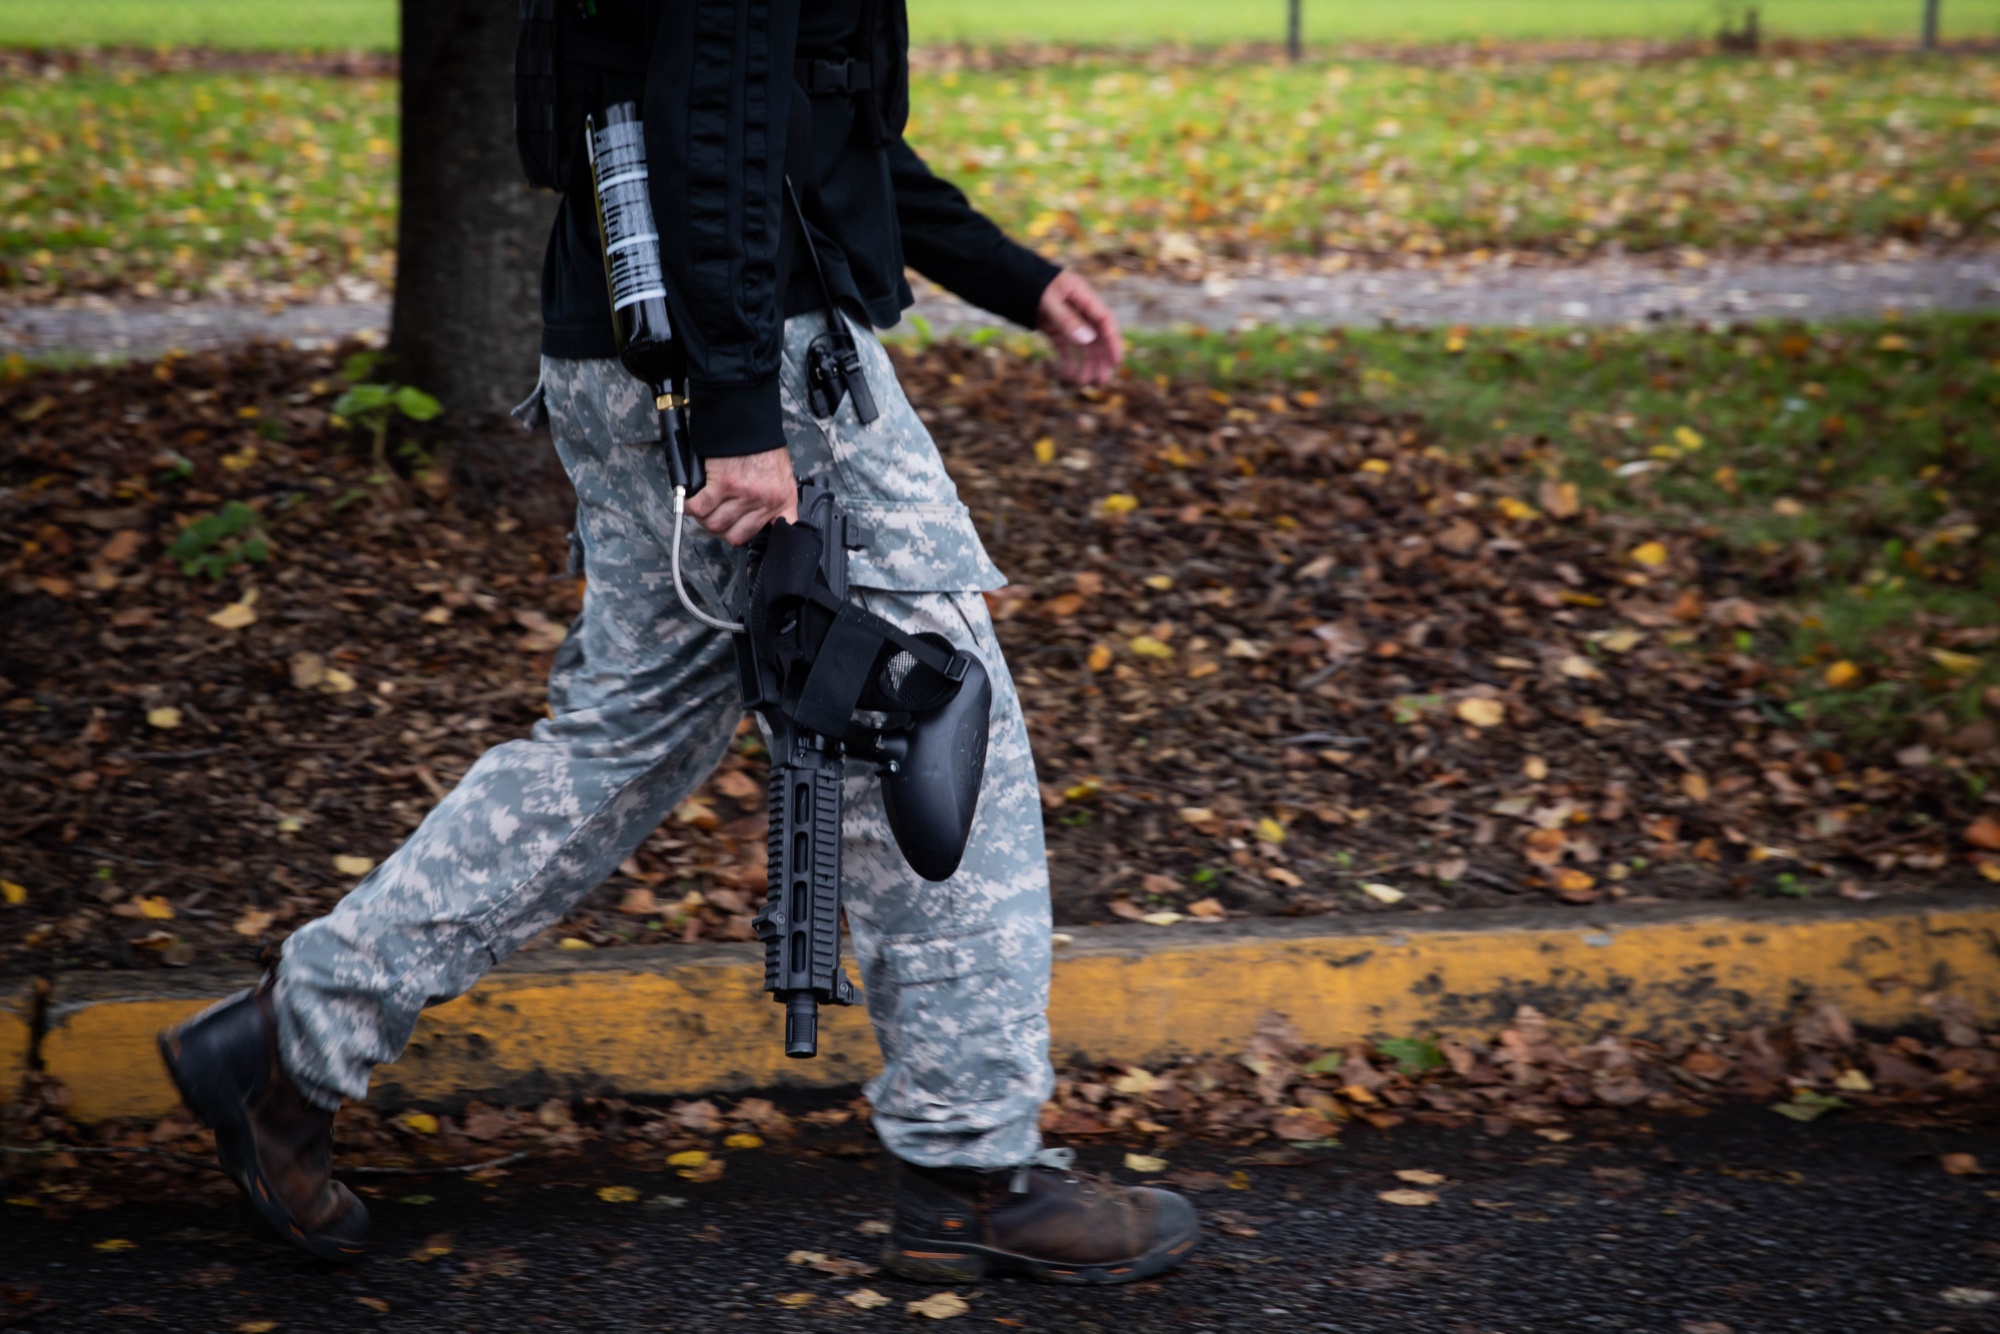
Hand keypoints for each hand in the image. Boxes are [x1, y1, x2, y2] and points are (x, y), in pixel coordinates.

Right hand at [686, 447, 797, 545]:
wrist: (749, 420)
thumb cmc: (763, 445)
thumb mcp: (784, 476)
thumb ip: (779, 501)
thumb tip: (774, 521)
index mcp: (780, 500)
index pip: (756, 533)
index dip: (739, 533)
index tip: (732, 528)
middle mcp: (762, 501)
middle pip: (733, 534)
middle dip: (719, 529)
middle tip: (713, 517)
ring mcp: (743, 494)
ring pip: (714, 523)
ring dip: (703, 519)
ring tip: (701, 509)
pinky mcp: (723, 483)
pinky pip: (700, 507)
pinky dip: (690, 507)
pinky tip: (690, 502)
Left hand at [1036, 270, 1123, 386]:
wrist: (1010, 279)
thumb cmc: (1032, 284)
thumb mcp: (1049, 301)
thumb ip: (1067, 320)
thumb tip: (1088, 340)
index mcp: (1083, 297)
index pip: (1105, 320)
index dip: (1113, 341)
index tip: (1116, 361)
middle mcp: (1079, 309)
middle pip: (1097, 336)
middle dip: (1101, 359)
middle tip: (1101, 381)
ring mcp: (1067, 319)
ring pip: (1083, 344)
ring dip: (1086, 363)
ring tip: (1084, 383)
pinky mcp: (1054, 328)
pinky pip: (1064, 346)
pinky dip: (1067, 360)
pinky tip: (1069, 375)